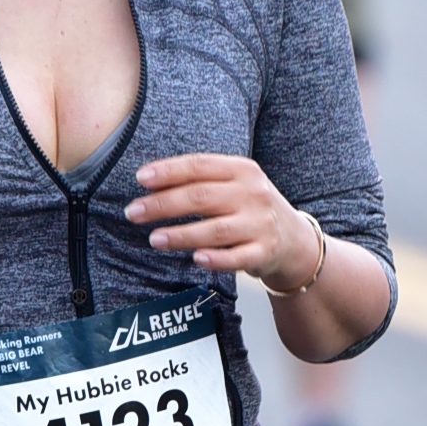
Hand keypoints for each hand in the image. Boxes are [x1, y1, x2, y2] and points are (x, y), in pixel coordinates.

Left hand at [126, 155, 319, 289]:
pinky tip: (196, 258)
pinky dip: (216, 259)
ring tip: (154, 238)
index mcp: (242, 170)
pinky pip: (236, 258)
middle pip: (201, 197)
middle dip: (163, 205)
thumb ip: (200, 180)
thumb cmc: (250, 207)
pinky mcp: (264, 252)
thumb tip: (149, 182)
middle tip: (134, 212)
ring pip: (215, 229)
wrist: (293, 238)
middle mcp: (253, 194)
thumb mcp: (234, 183)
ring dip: (180, 234)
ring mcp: (260, 224)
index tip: (140, 179)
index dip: (168, 171)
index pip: (200, 166)